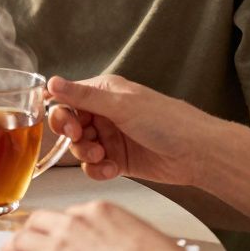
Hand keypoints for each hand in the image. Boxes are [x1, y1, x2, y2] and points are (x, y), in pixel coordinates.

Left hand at [0, 201, 213, 250]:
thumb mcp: (146, 236)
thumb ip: (125, 235)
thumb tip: (126, 245)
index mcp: (98, 211)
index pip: (68, 214)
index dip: (58, 226)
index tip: (55, 233)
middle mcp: (72, 224)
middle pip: (38, 222)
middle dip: (29, 231)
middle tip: (23, 239)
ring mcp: (56, 248)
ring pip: (21, 241)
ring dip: (11, 248)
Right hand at [45, 75, 215, 186]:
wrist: (197, 153)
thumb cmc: (168, 121)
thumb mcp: (121, 105)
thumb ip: (83, 96)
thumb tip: (52, 81)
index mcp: (104, 92)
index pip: (67, 98)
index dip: (60, 113)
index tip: (66, 125)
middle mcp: (105, 113)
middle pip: (69, 125)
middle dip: (72, 135)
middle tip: (80, 139)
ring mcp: (111, 137)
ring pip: (80, 148)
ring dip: (86, 153)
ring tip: (102, 156)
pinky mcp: (117, 159)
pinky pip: (94, 166)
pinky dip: (98, 169)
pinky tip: (111, 169)